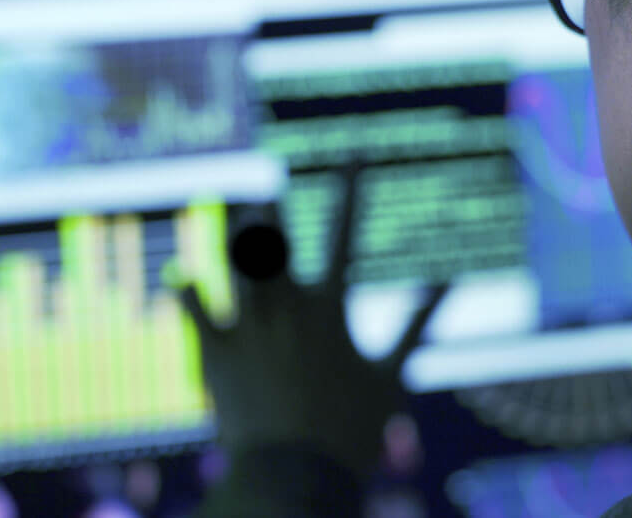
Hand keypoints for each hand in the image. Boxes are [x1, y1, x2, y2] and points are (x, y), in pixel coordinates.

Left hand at [177, 167, 443, 477]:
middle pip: (275, 239)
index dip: (352, 190)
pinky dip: (185, 291)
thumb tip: (452, 282)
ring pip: (234, 264)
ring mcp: (247, 325)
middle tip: (267, 190)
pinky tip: (179, 275)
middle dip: (270, 212)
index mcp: (329, 307)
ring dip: (235, 236)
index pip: (345, 233)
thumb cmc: (352, 430)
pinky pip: (192, 310)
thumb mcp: (392, 376)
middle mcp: (285, 305)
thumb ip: (419, 324)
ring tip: (236, 213)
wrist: (296, 474)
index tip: (356, 158)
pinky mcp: (214, 351)